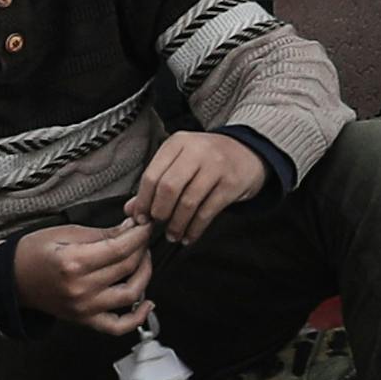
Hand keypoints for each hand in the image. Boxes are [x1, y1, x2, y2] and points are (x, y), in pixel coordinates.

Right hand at [17, 218, 158, 336]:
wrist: (12, 278)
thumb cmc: (34, 253)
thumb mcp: (66, 232)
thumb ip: (102, 233)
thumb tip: (131, 228)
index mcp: (73, 262)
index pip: (120, 248)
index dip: (139, 235)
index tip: (145, 226)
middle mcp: (80, 288)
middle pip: (127, 268)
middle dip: (142, 248)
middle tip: (142, 237)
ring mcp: (84, 307)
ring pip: (131, 294)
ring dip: (145, 275)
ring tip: (143, 260)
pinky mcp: (85, 320)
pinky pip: (118, 326)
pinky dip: (137, 317)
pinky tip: (147, 303)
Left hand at [132, 127, 264, 242]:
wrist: (249, 153)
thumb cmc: (208, 160)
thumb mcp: (180, 163)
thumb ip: (156, 183)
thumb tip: (131, 210)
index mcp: (177, 143)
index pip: (151, 176)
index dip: (143, 201)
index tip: (141, 218)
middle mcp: (196, 150)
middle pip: (168, 188)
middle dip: (160, 212)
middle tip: (159, 225)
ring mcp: (216, 166)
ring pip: (188, 202)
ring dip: (177, 224)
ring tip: (174, 234)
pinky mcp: (231, 183)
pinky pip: (207, 211)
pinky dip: (195, 228)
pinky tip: (190, 236)